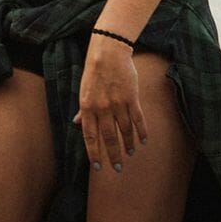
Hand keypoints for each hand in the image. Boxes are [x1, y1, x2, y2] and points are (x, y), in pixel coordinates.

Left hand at [73, 36, 147, 173]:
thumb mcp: (83, 90)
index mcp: (87, 107)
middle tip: (118, 168)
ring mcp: (118, 103)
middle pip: (108, 137)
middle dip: (113, 155)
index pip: (90, 136)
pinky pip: (137, 119)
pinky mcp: (132, 98)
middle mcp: (102, 108)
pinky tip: (143, 141)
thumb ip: (83, 110)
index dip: (94, 153)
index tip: (98, 166)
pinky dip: (141, 132)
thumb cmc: (94, 72)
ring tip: (130, 154)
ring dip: (127, 144)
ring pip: (124, 130)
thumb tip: (77, 124)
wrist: (108, 53)